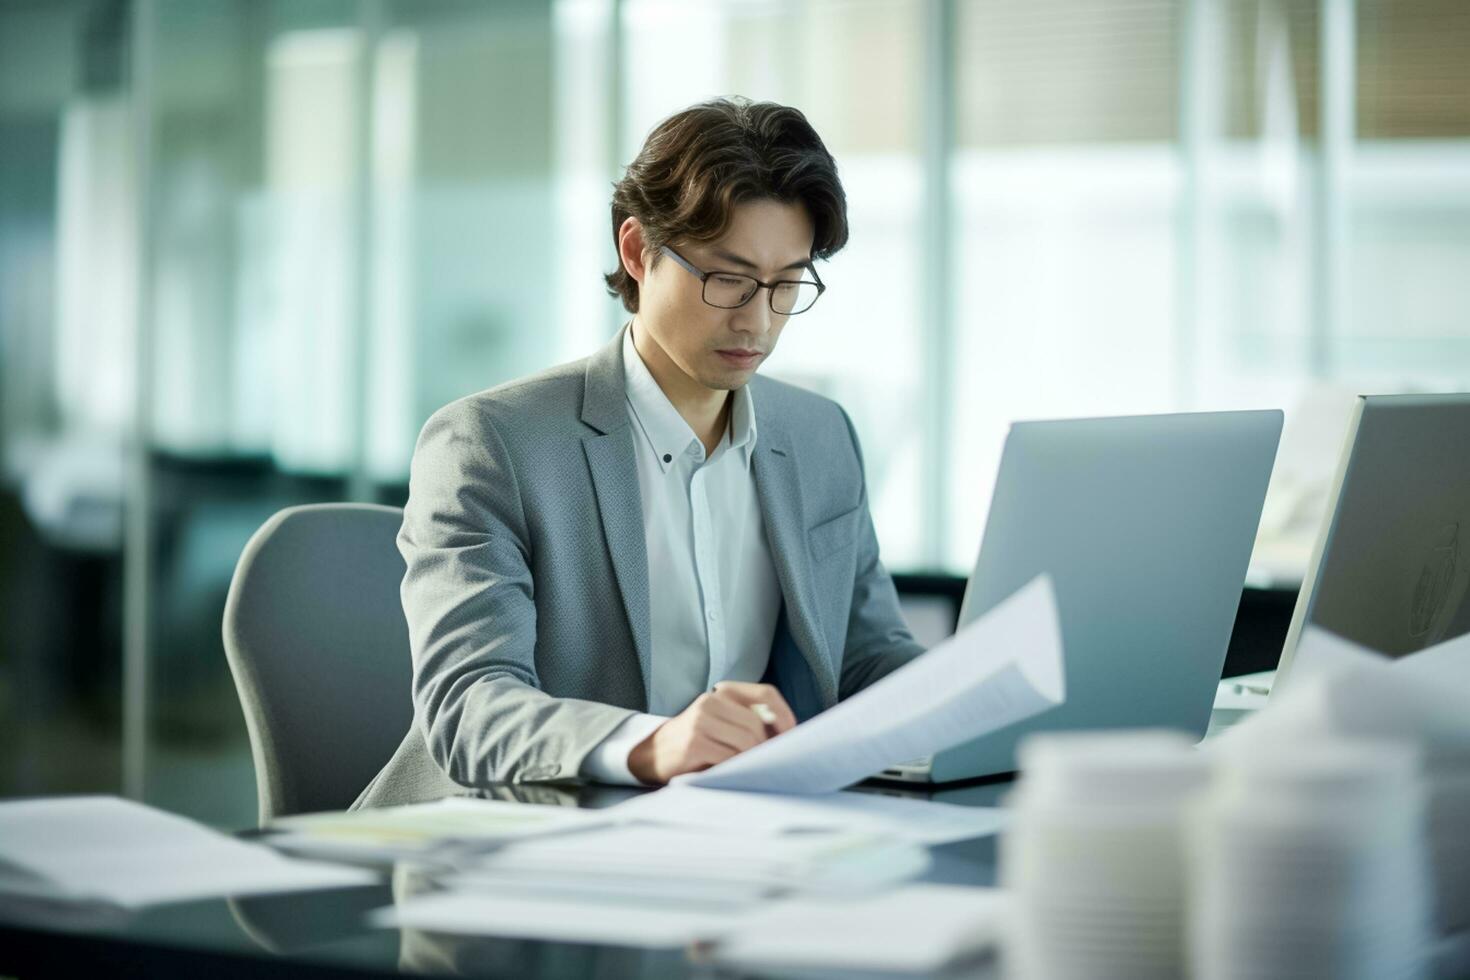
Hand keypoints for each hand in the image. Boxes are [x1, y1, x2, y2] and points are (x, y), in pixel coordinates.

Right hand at [627, 682, 797, 784]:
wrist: (652, 754)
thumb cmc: (697, 742)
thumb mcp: (721, 723)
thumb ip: (749, 722)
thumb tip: (789, 738)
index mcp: (723, 693)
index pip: (766, 694)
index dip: (784, 715)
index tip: (793, 737)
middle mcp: (712, 701)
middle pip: (758, 724)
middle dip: (768, 748)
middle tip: (768, 764)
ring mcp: (701, 721)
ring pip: (746, 741)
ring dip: (752, 760)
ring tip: (748, 770)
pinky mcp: (694, 743)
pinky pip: (729, 758)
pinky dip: (735, 769)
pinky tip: (730, 774)